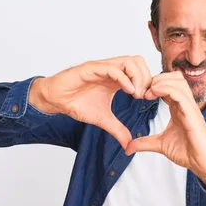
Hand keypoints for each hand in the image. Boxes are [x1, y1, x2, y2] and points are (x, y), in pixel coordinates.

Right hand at [30, 55, 151, 148]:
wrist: (56, 100)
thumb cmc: (76, 103)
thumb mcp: (103, 119)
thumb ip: (118, 129)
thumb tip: (129, 144)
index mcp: (116, 78)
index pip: (140, 70)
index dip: (148, 82)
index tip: (150, 99)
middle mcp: (111, 69)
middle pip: (138, 61)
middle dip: (146, 78)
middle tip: (145, 96)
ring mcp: (102, 67)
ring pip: (128, 60)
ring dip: (138, 77)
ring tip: (137, 94)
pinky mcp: (91, 68)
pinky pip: (112, 68)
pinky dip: (124, 79)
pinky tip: (129, 92)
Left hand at [125, 71, 205, 190]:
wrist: (201, 163)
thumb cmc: (187, 152)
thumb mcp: (160, 144)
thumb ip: (144, 143)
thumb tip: (127, 148)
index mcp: (178, 107)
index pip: (169, 84)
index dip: (154, 84)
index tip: (140, 94)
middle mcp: (185, 104)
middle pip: (175, 77)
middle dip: (157, 78)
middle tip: (143, 90)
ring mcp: (189, 107)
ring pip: (178, 81)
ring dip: (160, 82)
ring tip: (147, 92)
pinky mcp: (192, 113)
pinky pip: (180, 93)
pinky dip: (166, 89)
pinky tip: (154, 93)